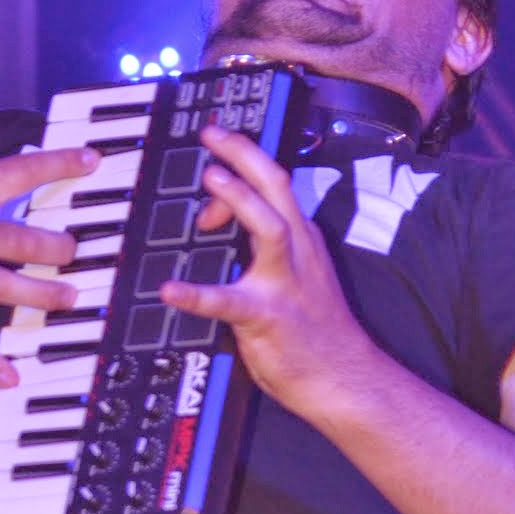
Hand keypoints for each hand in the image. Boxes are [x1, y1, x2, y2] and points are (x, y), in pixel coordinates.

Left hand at [159, 123, 376, 418]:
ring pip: (269, 227)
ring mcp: (284, 284)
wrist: (344, 378)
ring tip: (212, 179)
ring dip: (240, 200)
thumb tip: (216, 222)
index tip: (218, 150)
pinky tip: (170, 291)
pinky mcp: (268, 318)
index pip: (277, 186)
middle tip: (212, 135)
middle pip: (277, 187)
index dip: (247, 160)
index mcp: (303, 240)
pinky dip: (197, 295)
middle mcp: (298, 253)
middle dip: (245, 154)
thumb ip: (262, 245)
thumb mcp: (298, 274)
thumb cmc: (317, 330)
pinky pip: (229, 302)